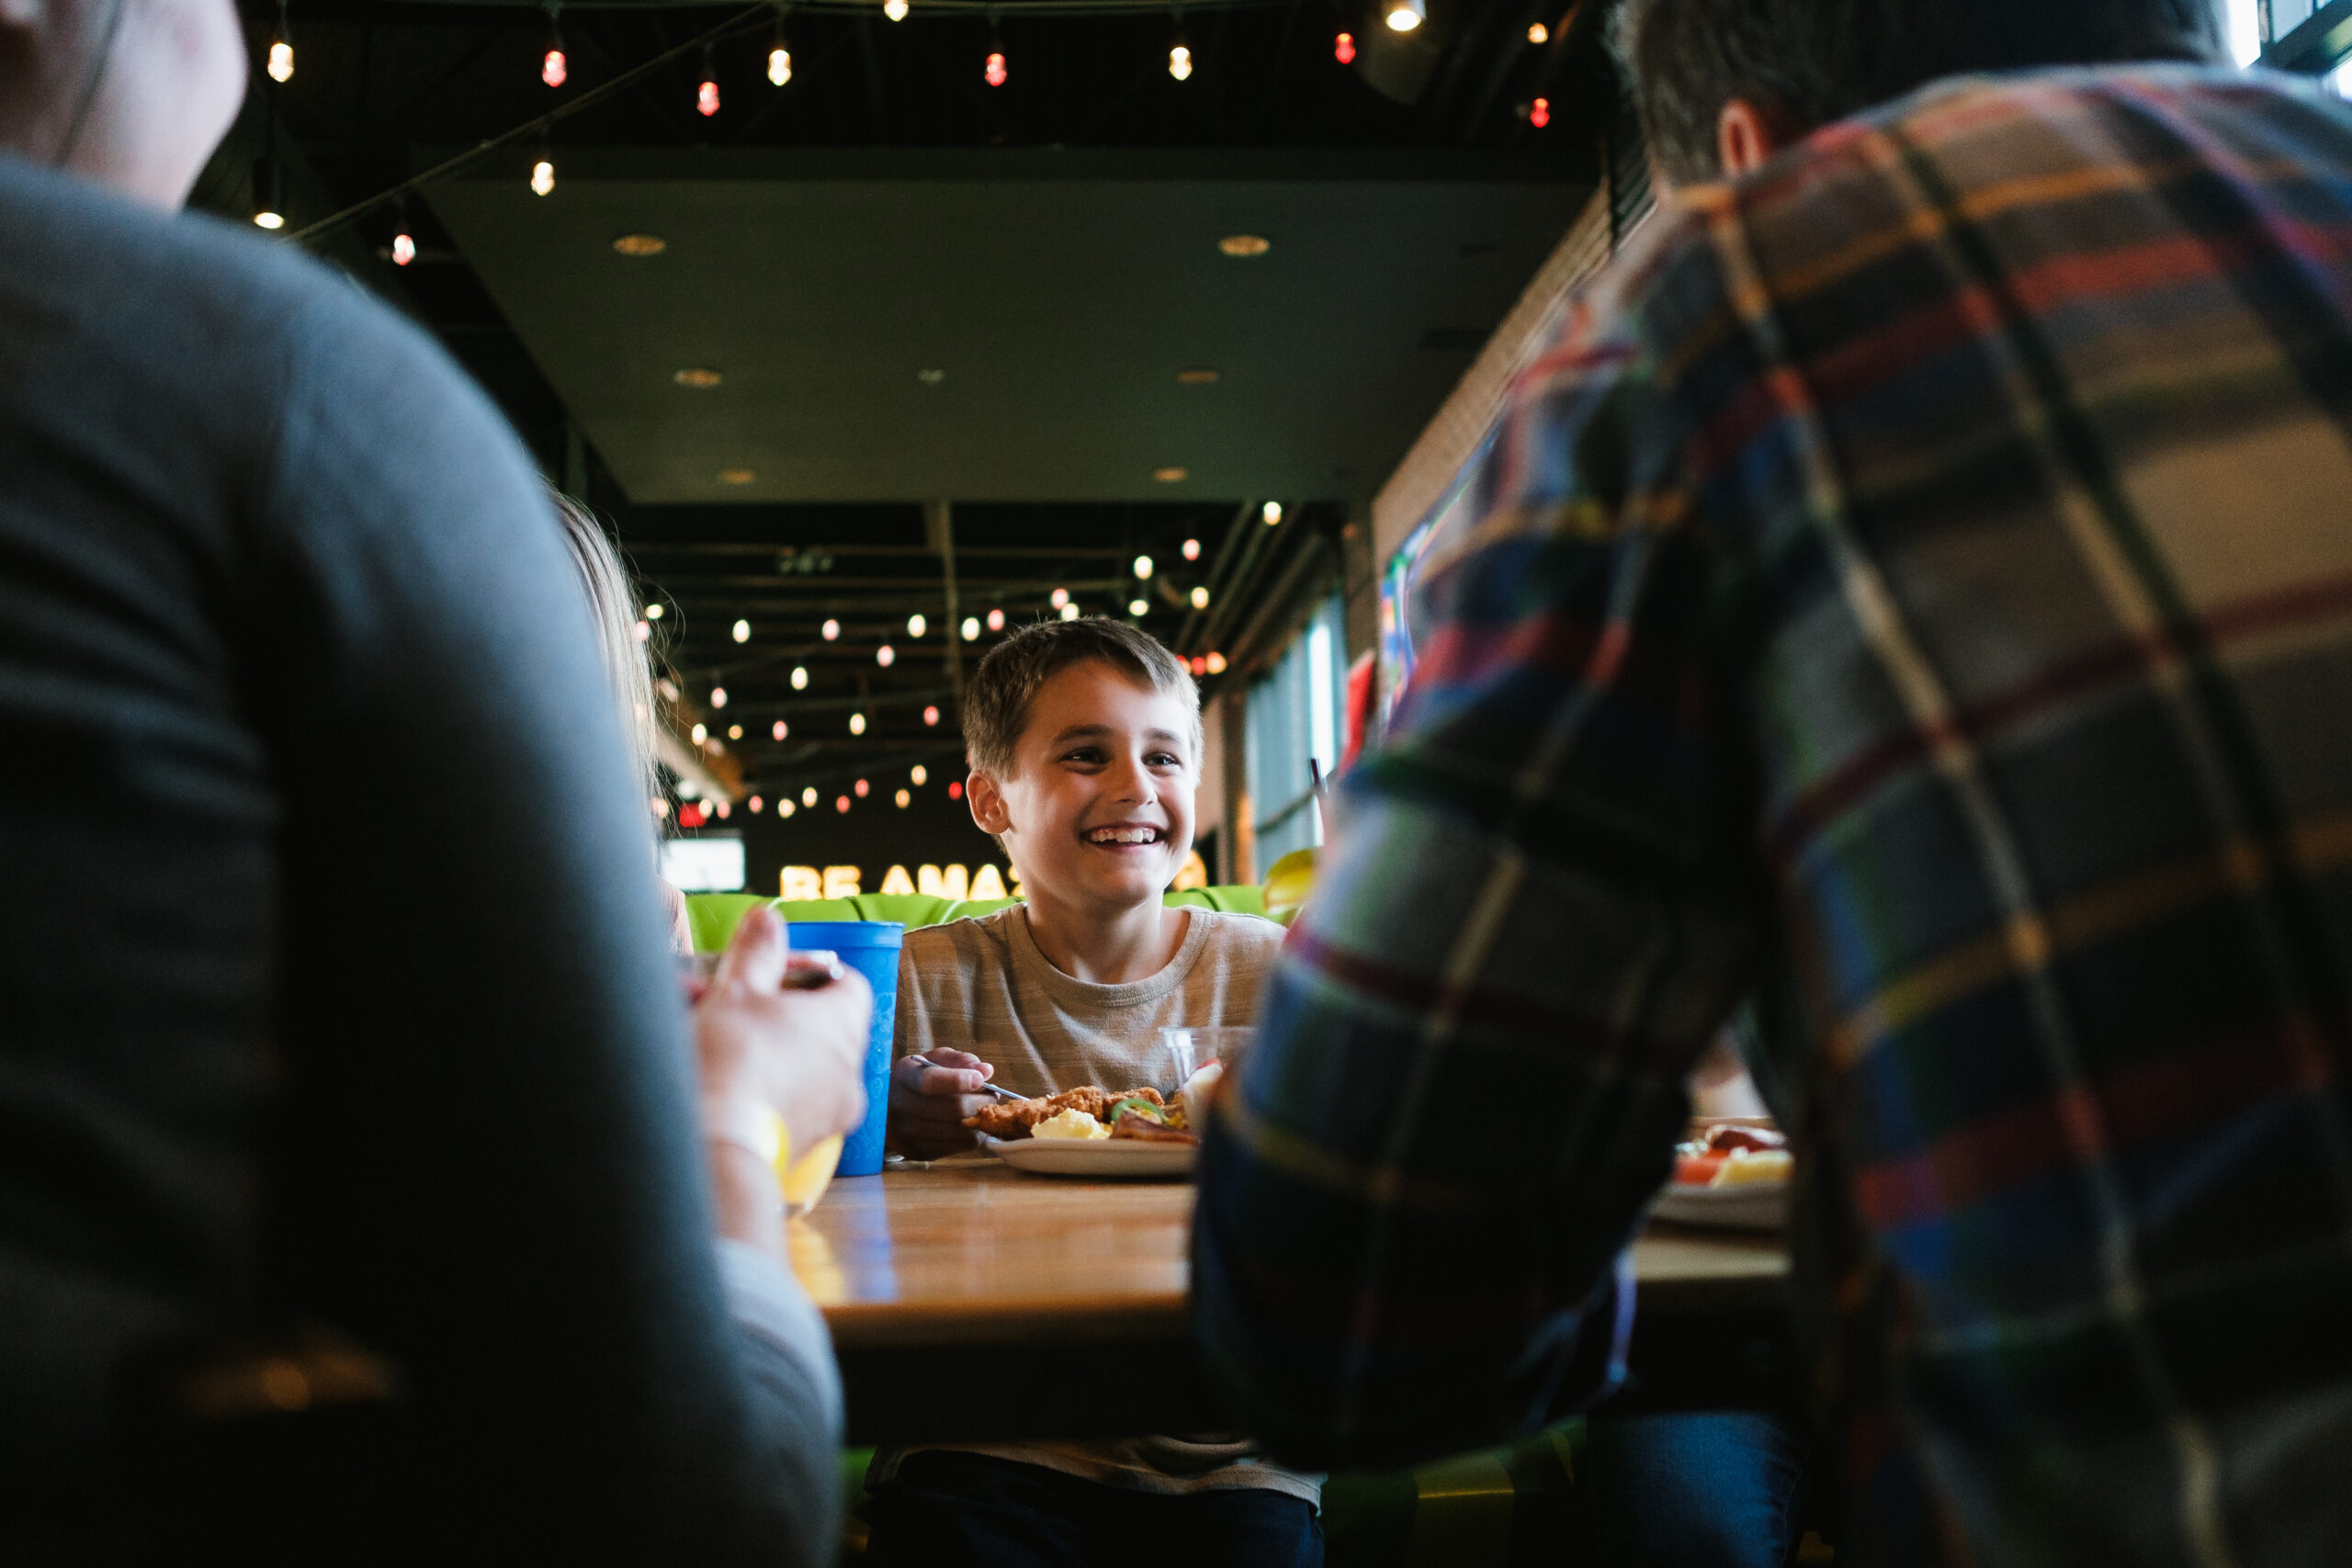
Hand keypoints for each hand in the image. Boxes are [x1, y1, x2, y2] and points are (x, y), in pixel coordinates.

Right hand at [693, 904, 871, 1157]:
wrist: (716, 1147)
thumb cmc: (731, 1060)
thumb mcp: (738, 989)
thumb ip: (757, 951)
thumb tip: (767, 920)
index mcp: (844, 1024)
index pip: (849, 984)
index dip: (812, 972)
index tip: (775, 974)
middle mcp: (850, 1069)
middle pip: (820, 1024)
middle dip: (773, 1010)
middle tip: (728, 1004)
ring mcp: (832, 1111)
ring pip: (800, 1064)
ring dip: (761, 1046)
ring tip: (708, 1038)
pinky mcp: (807, 1142)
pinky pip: (789, 1100)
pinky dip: (761, 1085)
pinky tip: (719, 1079)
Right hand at [888, 1048, 998, 1159]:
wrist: (886, 1109)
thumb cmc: (917, 1079)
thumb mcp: (933, 1060)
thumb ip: (960, 1060)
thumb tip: (986, 1071)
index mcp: (904, 1077)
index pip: (930, 1082)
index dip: (959, 1081)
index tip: (981, 1079)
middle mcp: (900, 1107)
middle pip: (954, 1109)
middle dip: (982, 1101)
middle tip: (992, 1094)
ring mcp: (907, 1133)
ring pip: (961, 1131)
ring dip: (981, 1119)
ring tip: (982, 1108)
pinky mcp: (918, 1152)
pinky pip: (961, 1146)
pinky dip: (974, 1133)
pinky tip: (970, 1122)